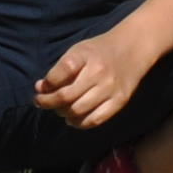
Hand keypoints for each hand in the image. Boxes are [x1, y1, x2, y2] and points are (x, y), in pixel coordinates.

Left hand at [35, 26, 153, 129]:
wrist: (131, 48)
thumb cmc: (98, 51)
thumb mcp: (77, 51)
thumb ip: (59, 70)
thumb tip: (40, 89)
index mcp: (85, 55)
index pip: (59, 74)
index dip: (45, 85)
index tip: (40, 89)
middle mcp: (98, 72)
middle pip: (66, 96)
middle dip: (48, 103)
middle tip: (43, 102)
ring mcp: (110, 88)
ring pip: (78, 111)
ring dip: (62, 113)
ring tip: (60, 109)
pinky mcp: (119, 101)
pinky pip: (95, 120)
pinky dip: (79, 123)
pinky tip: (73, 119)